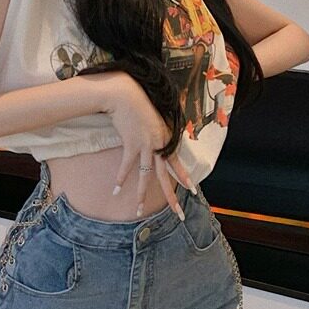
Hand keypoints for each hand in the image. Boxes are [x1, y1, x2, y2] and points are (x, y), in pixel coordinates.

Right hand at [103, 71, 195, 217]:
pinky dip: (121, 178)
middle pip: (165, 176)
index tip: (192, 190)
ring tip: (139, 211)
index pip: (176, 161)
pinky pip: (127, 166)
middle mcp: (159, 144)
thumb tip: (153, 138)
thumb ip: (155, 130)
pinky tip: (117, 190)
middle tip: (178, 214)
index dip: (183, 176)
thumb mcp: (152, 117)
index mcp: (165, 138)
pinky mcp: (132, 144)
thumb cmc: (137, 102)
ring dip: (141, 194)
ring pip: (146, 176)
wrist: (125, 94)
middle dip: (172, 197)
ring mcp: (146, 145)